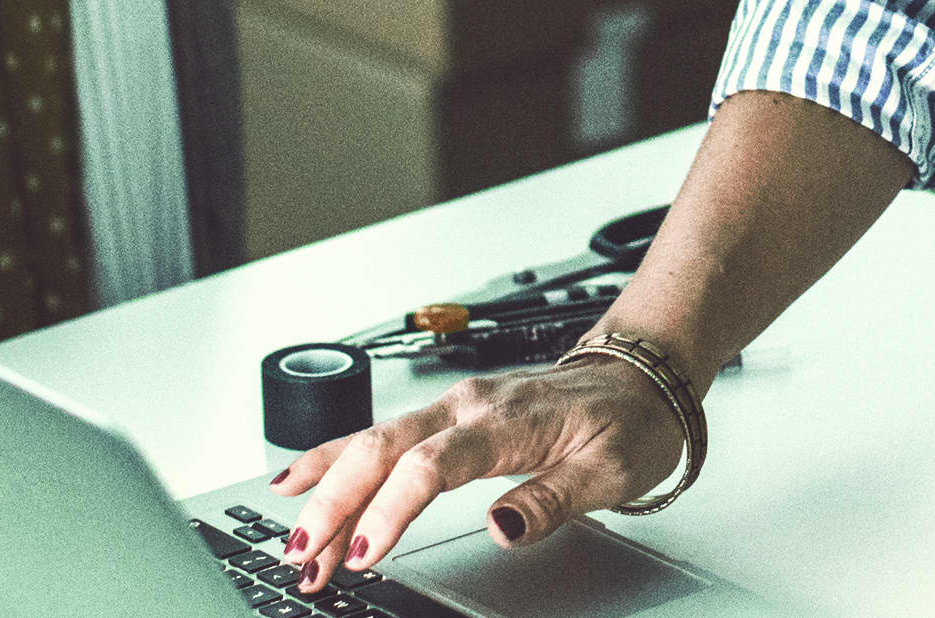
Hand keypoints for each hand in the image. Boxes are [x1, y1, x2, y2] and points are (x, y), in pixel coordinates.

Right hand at [265, 351, 684, 592]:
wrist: (640, 377)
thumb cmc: (627, 422)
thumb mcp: (609, 472)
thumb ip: (551, 500)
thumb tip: (501, 527)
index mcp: (506, 421)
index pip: (431, 465)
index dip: (391, 509)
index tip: (365, 552)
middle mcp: (469, 406)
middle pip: (383, 449)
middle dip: (336, 503)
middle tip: (304, 557)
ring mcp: (453, 407)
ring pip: (372, 442)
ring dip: (328, 491)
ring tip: (294, 541)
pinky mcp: (447, 416)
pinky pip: (381, 436)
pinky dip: (335, 460)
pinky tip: (300, 480)